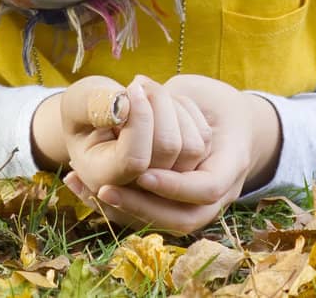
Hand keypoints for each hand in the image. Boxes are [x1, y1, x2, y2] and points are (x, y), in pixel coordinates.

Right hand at [32, 75, 212, 192]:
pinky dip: (186, 110)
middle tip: (139, 81)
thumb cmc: (85, 106)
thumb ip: (94, 104)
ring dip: (174, 107)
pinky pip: (203, 138)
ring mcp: (166, 183)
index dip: (140, 119)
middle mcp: (137, 188)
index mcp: (103, 177)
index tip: (133, 86)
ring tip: (150, 90)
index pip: (135, 159)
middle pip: (168, 149)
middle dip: (158, 104)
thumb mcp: (79, 101)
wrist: (97, 115)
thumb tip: (122, 106)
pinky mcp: (186, 167)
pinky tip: (163, 100)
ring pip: (193, 146)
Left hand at [63, 74, 280, 235]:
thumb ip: (174, 102)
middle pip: (183, 220)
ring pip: (162, 224)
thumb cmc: (212, 99)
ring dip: (125, 210)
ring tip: (88, 190)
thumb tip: (121, 106)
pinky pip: (149, 217)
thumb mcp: (199, 92)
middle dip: (142, 207)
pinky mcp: (175, 206)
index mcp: (233, 161)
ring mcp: (199, 204)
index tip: (142, 174)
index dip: (175, 185)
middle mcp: (221, 192)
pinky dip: (118, 207)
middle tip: (104, 191)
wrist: (225, 119)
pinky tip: (81, 186)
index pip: (207, 189)